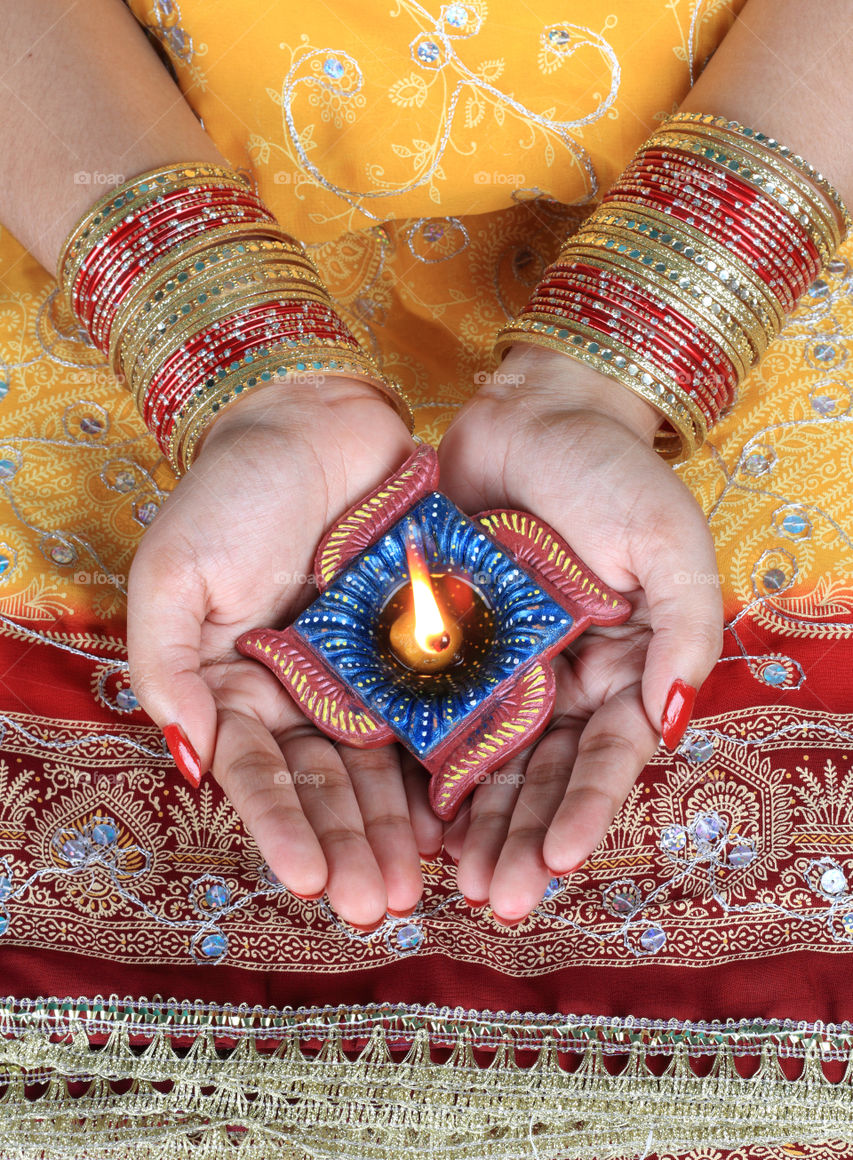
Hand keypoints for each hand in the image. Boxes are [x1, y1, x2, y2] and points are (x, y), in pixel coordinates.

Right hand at [127, 377, 442, 929]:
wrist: (316, 417)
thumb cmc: (233, 491)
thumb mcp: (173, 575)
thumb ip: (169, 669)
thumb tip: (191, 761)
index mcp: (235, 683)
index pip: (256, 772)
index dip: (280, 827)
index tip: (307, 881)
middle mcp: (299, 690)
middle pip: (324, 782)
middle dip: (348, 844)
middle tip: (378, 905)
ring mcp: (361, 671)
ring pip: (379, 763)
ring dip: (393, 826)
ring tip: (417, 885)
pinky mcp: (417, 645)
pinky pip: (430, 713)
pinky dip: (439, 765)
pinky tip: (455, 814)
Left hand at [436, 343, 723, 922]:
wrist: (531, 411)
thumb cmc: (611, 472)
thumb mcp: (668, 541)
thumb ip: (683, 629)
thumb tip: (676, 720)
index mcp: (621, 667)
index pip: (606, 755)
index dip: (586, 808)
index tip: (557, 860)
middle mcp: (559, 681)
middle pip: (541, 775)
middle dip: (520, 838)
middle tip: (494, 900)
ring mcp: (497, 668)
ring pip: (483, 762)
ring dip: (470, 824)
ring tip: (448, 882)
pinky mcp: (440, 645)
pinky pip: (428, 713)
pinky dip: (418, 765)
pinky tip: (404, 815)